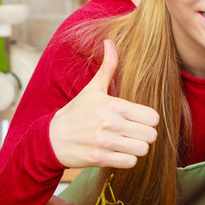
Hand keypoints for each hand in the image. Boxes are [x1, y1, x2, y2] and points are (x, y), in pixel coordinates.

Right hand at [50, 39, 159, 168]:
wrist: (51, 138)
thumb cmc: (77, 112)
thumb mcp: (93, 89)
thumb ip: (108, 67)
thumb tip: (110, 41)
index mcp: (114, 105)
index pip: (153, 117)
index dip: (149, 120)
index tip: (139, 121)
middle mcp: (111, 123)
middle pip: (151, 135)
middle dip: (145, 135)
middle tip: (134, 134)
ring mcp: (105, 142)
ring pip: (143, 150)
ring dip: (137, 149)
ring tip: (127, 144)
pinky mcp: (100, 158)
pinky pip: (130, 163)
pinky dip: (127, 160)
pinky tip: (118, 153)